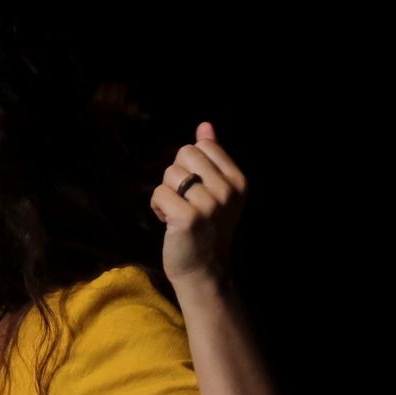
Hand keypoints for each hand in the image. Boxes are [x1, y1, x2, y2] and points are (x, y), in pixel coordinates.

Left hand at [149, 121, 245, 285]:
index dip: (190, 165)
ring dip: (166, 193)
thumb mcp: (216, 189)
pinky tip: (169, 223)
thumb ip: (212, 155)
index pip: (201, 145)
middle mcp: (228, 190)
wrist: (204, 269)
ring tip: (178, 213)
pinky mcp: (189, 218)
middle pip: (184, 154)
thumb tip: (205, 125)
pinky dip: (157, 207)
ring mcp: (210, 205)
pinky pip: (159, 193)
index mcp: (238, 180)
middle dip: (176, 177)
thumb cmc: (206, 226)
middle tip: (185, 201)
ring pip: (169, 173)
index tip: (196, 189)